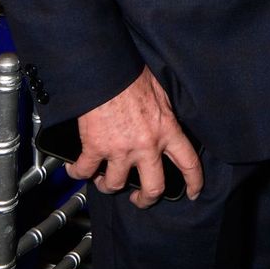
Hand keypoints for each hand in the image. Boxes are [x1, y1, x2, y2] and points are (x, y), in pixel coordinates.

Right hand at [68, 66, 202, 207]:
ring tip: (104, 179)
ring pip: (115, 185)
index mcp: (166, 129)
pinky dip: (78, 173)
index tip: (193, 192)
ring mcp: (120, 149)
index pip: (188, 162)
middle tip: (140, 198)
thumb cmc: (132, 74)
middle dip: (146, 198)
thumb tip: (164, 121)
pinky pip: (85, 171)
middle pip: (153, 187)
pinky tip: (76, 169)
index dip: (193, 182)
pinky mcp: (95, 148)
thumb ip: (164, 113)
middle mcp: (146, 145)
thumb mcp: (160, 93)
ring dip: (107, 184)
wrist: (106, 70)